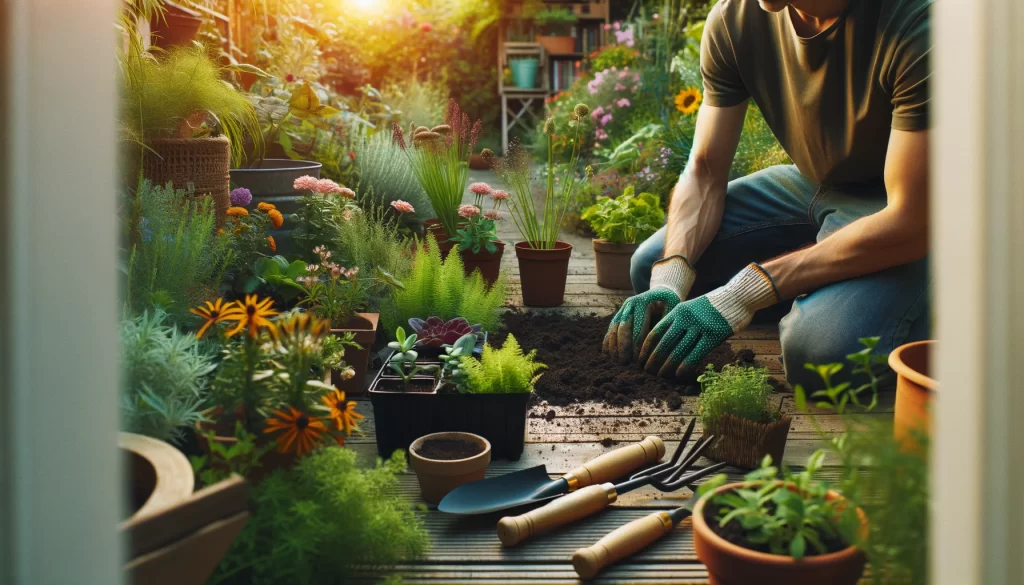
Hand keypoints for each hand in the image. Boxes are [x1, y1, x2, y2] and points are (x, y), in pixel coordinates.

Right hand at [602, 255, 695, 362]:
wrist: (661, 292)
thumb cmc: (670, 304)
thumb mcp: (674, 308)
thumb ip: (668, 324)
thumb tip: (662, 346)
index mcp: (643, 302)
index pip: (638, 326)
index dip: (638, 344)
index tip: (639, 359)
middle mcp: (630, 304)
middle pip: (623, 327)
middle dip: (623, 346)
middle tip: (624, 363)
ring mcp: (623, 308)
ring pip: (614, 328)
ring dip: (613, 345)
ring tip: (616, 361)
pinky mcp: (619, 314)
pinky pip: (610, 328)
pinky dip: (608, 341)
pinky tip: (608, 354)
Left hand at [639, 263, 779, 377]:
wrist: (737, 297)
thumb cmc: (712, 306)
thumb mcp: (691, 308)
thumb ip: (678, 322)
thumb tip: (662, 343)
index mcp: (678, 311)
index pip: (656, 331)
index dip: (646, 347)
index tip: (640, 358)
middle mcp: (686, 318)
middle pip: (664, 343)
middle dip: (653, 359)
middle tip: (646, 371)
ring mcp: (700, 327)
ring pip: (678, 350)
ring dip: (666, 366)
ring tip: (659, 376)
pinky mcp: (713, 335)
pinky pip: (695, 354)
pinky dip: (684, 366)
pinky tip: (678, 374)